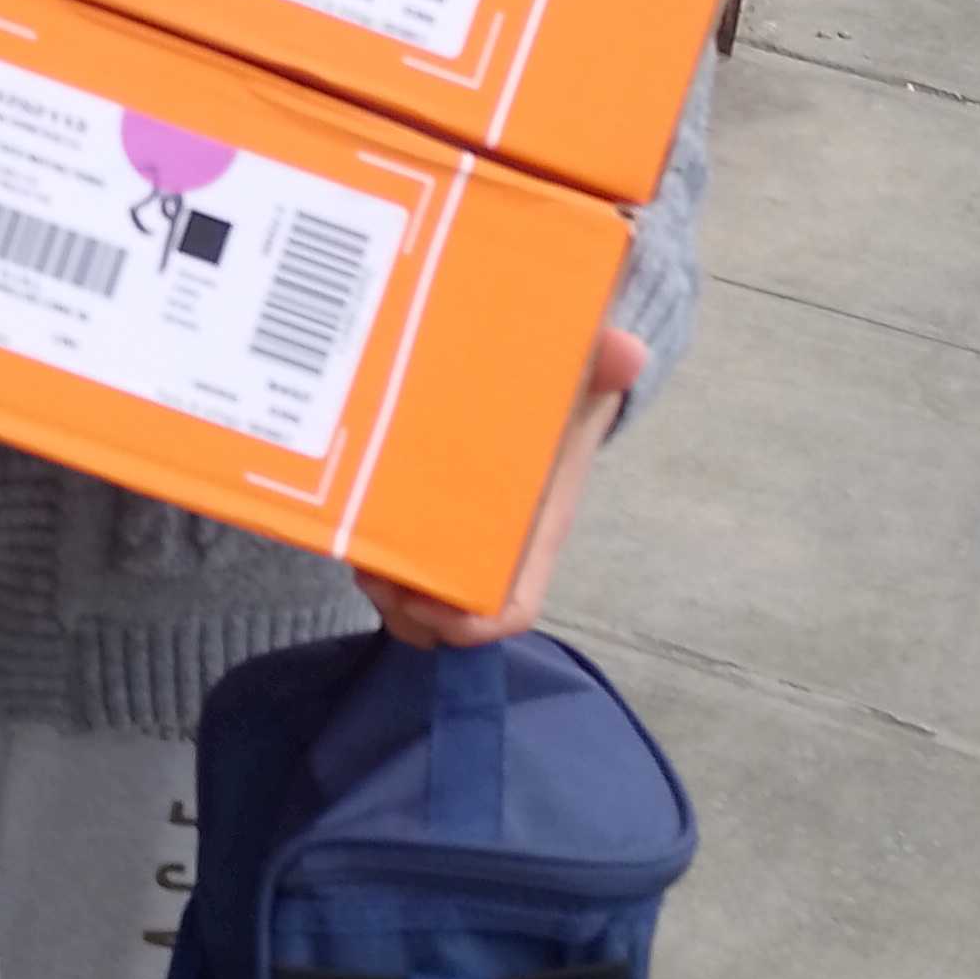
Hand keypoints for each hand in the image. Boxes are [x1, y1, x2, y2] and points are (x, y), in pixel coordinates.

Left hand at [353, 323, 647, 650]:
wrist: (553, 387)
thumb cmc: (564, 396)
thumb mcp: (584, 378)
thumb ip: (604, 364)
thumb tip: (629, 352)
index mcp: (532, 534)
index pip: (512, 609)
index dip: (471, 626)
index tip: (425, 603)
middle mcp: (496, 551)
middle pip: (452, 619)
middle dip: (409, 612)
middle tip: (373, 572)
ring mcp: (460, 542)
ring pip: (419, 602)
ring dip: (386, 594)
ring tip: (358, 556)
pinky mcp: (429, 523)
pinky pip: (401, 567)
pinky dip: (375, 564)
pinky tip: (349, 530)